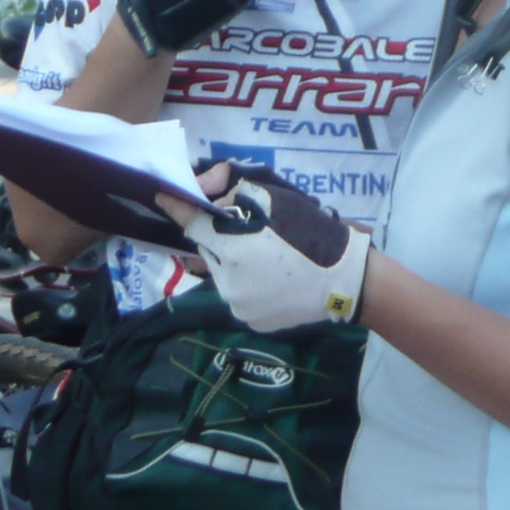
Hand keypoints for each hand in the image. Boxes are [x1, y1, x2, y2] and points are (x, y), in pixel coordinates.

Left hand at [193, 175, 372, 331]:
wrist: (347, 280)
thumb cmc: (312, 232)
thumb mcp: (276, 197)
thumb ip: (233, 188)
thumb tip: (202, 187)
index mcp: (231, 248)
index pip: (192, 223)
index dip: (178, 206)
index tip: (162, 195)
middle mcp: (225, 281)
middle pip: (208, 248)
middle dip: (219, 235)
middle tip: (248, 228)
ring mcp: (237, 305)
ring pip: (222, 273)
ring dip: (232, 260)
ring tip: (265, 254)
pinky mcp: (251, 321)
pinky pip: (239, 294)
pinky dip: (248, 282)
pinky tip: (272, 276)